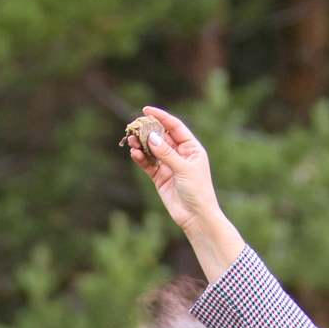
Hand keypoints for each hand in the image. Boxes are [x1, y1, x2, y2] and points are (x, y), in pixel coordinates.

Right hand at [122, 106, 243, 277]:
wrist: (196, 217)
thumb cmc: (197, 191)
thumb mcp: (183, 169)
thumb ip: (166, 153)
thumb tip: (151, 136)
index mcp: (192, 148)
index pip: (175, 127)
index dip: (162, 117)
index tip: (146, 110)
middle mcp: (180, 154)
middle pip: (162, 137)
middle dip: (148, 130)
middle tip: (134, 126)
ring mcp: (170, 166)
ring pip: (153, 150)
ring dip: (142, 144)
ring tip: (131, 140)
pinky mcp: (160, 178)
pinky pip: (149, 164)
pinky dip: (141, 159)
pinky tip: (134, 154)